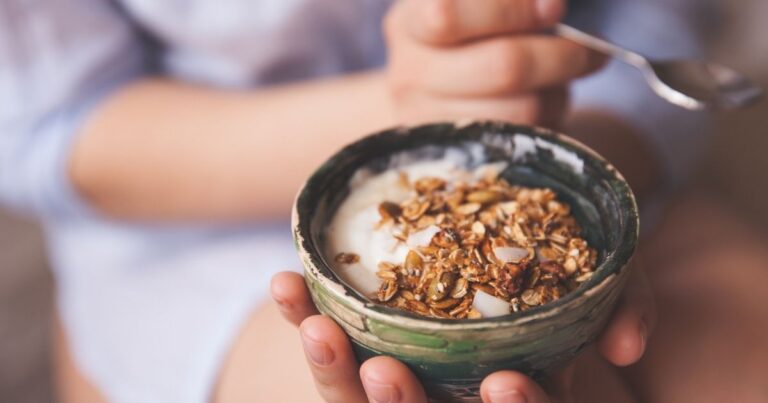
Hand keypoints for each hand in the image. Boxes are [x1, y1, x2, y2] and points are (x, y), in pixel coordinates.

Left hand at [270, 265, 654, 401]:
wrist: (497, 210)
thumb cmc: (554, 253)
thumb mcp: (605, 272)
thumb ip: (625, 302)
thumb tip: (625, 343)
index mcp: (510, 393)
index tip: (505, 382)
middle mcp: (454, 394)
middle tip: (387, 374)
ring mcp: (403, 372)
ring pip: (357, 397)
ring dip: (334, 371)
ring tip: (318, 327)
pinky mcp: (358, 339)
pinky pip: (325, 344)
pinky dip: (304, 316)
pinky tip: (286, 284)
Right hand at [384, 0, 605, 128]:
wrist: (439, 92)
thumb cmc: (472, 36)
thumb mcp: (479, 6)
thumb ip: (513, 2)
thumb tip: (550, 5)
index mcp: (410, 22)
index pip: (446, 16)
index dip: (510, 10)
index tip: (554, 8)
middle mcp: (409, 75)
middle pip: (502, 67)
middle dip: (560, 55)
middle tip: (589, 49)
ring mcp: (430, 122)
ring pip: (523, 109)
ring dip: (558, 91)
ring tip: (559, 77)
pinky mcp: (460, 160)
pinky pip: (526, 140)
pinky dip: (549, 118)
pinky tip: (543, 102)